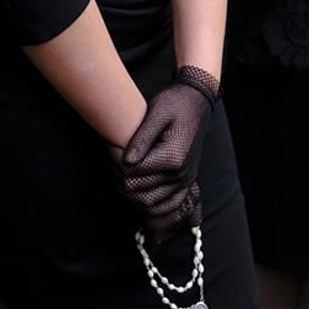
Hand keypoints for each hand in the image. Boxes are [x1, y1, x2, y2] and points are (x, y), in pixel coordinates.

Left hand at [116, 78, 213, 239]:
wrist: (197, 102)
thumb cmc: (175, 102)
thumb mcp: (156, 112)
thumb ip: (141, 138)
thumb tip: (126, 161)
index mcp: (172, 157)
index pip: (131, 174)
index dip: (115, 161)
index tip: (110, 145)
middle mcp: (180, 174)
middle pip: (137, 192)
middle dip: (119, 177)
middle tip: (112, 157)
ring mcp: (183, 181)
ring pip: (148, 203)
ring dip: (130, 191)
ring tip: (121, 169)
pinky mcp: (184, 182)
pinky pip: (166, 206)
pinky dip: (149, 205)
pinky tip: (137, 191)